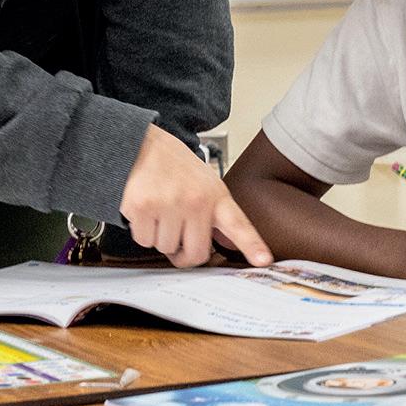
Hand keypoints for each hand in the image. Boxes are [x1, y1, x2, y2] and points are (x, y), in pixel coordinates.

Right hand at [120, 128, 272, 268]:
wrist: (142, 145)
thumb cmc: (176, 168)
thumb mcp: (206, 185)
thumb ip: (219, 216)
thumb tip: (231, 244)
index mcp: (216, 196)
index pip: (238, 225)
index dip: (252, 245)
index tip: (264, 260)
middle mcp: (195, 200)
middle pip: (195, 254)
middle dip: (184, 252)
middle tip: (178, 235)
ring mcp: (169, 203)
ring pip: (166, 248)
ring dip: (161, 237)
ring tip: (160, 212)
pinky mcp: (142, 206)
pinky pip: (144, 240)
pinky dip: (142, 232)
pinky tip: (146, 211)